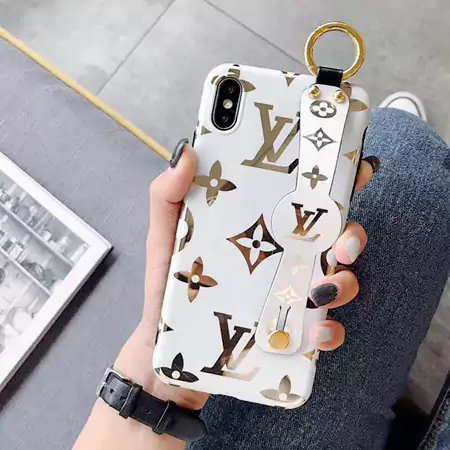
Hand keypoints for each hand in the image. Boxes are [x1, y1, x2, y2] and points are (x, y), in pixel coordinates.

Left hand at [114, 146, 375, 407]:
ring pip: (340, 282)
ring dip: (345, 282)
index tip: (354, 171)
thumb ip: (168, 196)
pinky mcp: (291, 334)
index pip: (303, 201)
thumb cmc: (169, 289)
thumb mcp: (164, 239)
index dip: (334, 183)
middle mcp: (283, 259)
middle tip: (342, 242)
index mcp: (261, 230)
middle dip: (352, 234)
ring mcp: (290, 296)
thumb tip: (190, 153)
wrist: (171, 354)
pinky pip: (325, 331)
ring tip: (323, 289)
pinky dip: (330, 331)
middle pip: (334, 238)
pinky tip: (315, 332)